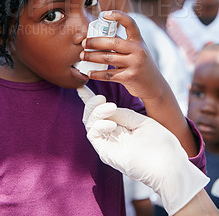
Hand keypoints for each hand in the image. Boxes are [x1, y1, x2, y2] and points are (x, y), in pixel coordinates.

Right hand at [77, 85, 209, 215]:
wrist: (168, 164)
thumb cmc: (160, 143)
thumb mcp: (141, 121)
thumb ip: (123, 114)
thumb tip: (107, 107)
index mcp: (121, 127)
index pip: (101, 113)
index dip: (90, 100)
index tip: (82, 87)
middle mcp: (112, 135)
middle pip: (91, 117)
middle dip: (91, 103)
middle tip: (101, 96)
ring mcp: (108, 144)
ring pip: (89, 124)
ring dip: (97, 111)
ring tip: (111, 106)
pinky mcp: (105, 153)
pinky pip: (93, 135)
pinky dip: (99, 125)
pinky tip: (112, 124)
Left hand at [80, 10, 166, 100]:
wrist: (155, 86)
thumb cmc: (140, 65)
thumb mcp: (136, 51)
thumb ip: (122, 44)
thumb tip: (97, 38)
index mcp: (138, 40)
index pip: (130, 23)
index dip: (118, 15)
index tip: (104, 14)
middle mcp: (138, 50)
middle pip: (112, 42)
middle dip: (94, 42)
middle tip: (83, 43)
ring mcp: (135, 64)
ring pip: (108, 58)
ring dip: (92, 57)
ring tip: (82, 56)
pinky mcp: (130, 77)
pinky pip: (109, 74)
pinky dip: (97, 74)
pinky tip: (89, 73)